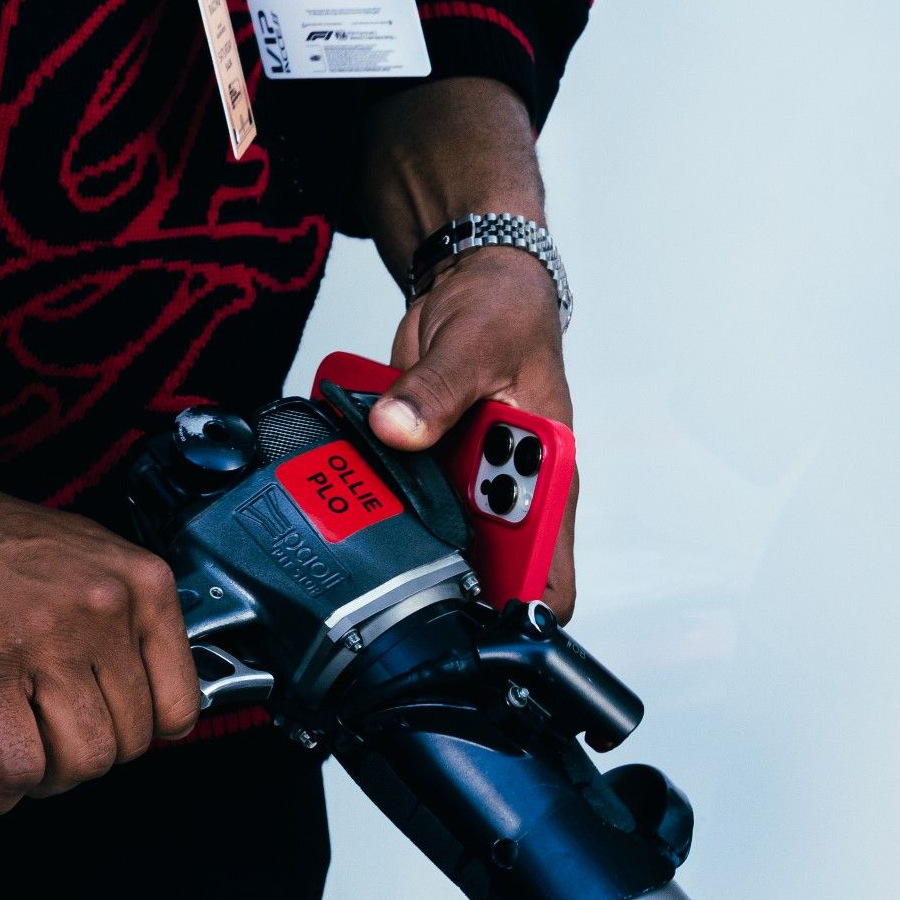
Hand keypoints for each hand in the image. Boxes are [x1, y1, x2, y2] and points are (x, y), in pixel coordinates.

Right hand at [0, 480, 197, 811]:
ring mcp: (48, 641)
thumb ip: (126, 623)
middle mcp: (104, 610)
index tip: (106, 729)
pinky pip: (16, 766)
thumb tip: (141, 699)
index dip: (139, 734)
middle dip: (83, 759)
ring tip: (13, 755)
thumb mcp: (90, 559)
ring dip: (43, 778)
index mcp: (140, 584)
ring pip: (80, 761)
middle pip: (127, 743)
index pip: (180, 706)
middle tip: (45, 742)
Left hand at [364, 249, 578, 616]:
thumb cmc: (505, 312)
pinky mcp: (429, 465)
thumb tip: (398, 427)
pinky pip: (397, 495)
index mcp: (548, 471)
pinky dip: (374, 487)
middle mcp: (509, 488)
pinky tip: (351, 468)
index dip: (515, 609)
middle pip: (480, 568)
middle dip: (438, 567)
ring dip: (398, 527)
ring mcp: (466, 481)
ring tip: (364, 500)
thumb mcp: (475, 344)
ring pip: (431, 537)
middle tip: (393, 547)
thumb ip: (436, 390)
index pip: (547, 572)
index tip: (469, 616)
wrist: (473, 283)